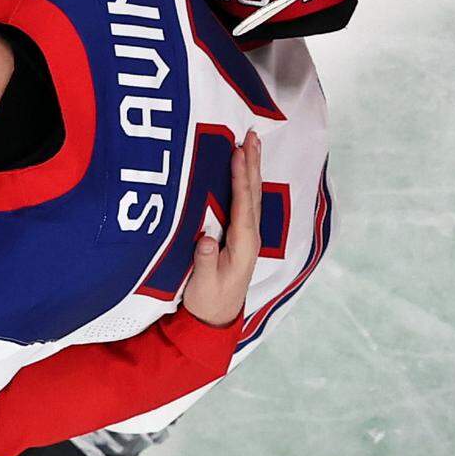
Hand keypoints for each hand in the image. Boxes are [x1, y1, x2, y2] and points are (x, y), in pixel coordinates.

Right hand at [182, 131, 261, 326]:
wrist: (216, 320)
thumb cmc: (207, 302)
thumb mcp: (202, 286)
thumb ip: (203, 262)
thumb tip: (204, 238)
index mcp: (242, 245)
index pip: (242, 204)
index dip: (241, 178)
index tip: (238, 153)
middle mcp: (249, 237)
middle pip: (252, 194)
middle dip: (252, 164)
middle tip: (252, 136)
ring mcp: (246, 236)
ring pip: (251, 195)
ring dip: (251, 168)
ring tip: (251, 143)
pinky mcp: (239, 236)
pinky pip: (244, 202)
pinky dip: (245, 181)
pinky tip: (242, 169)